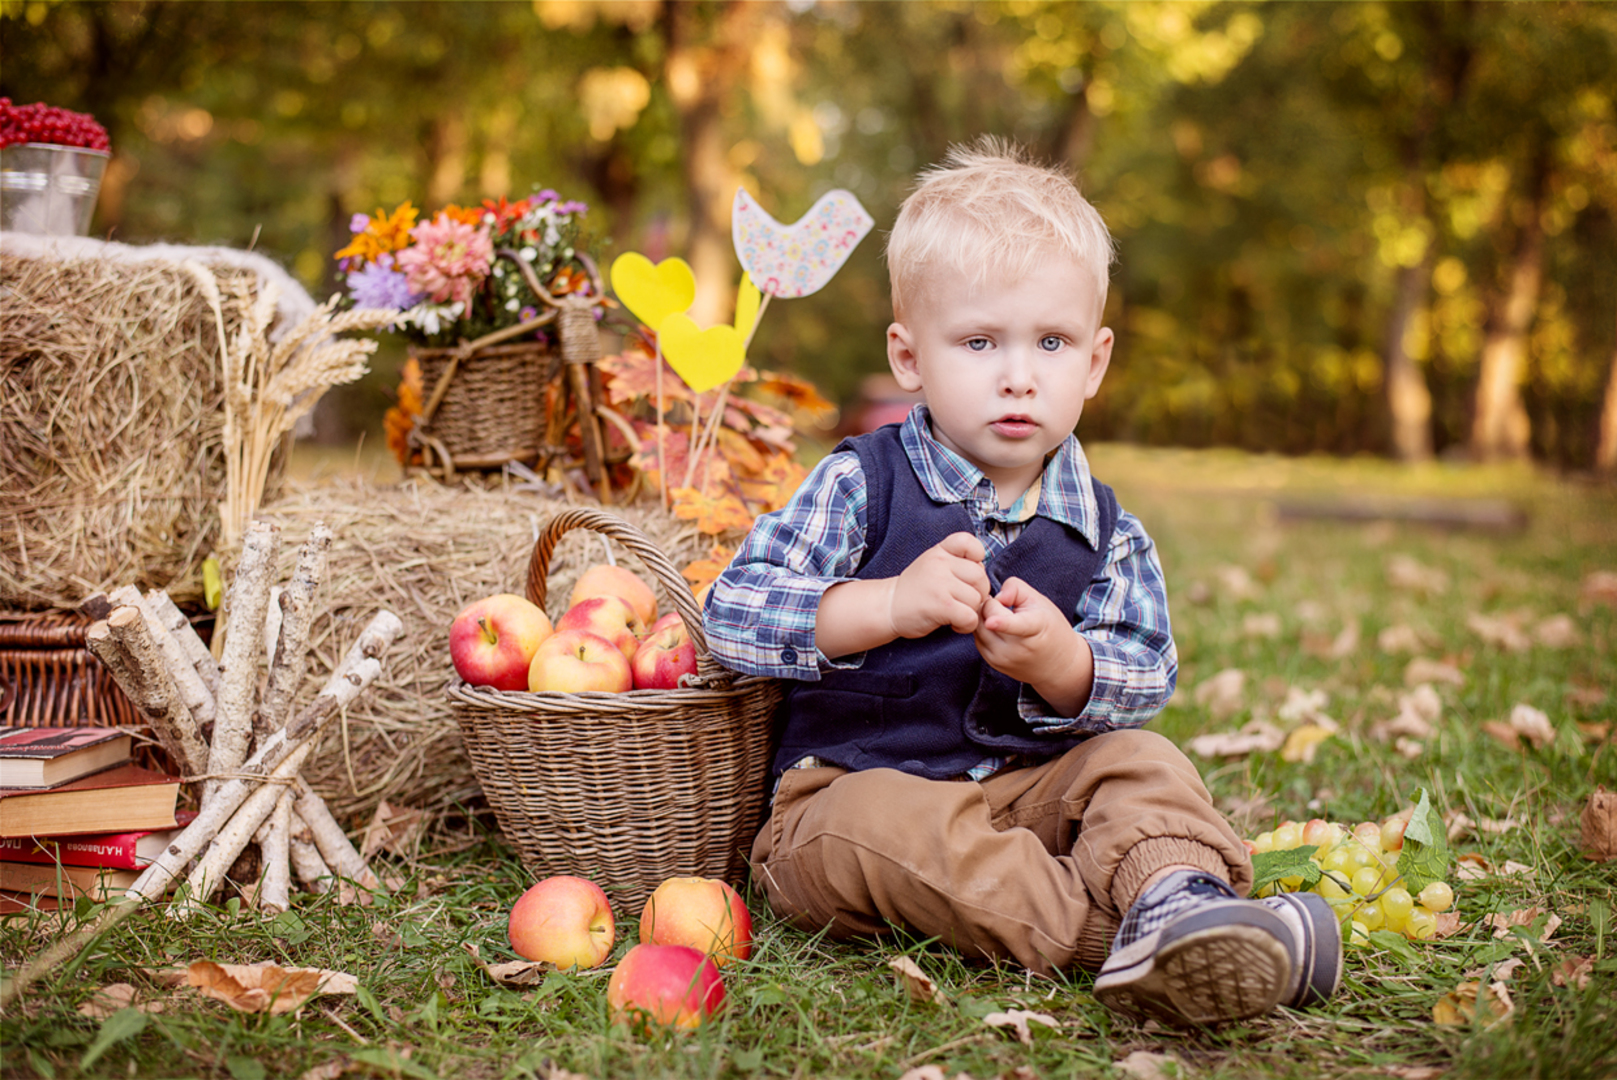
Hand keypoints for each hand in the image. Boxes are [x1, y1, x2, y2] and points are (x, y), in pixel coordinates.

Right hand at [889, 532, 990, 637]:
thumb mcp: (932, 564)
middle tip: (963, 601)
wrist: (888, 607)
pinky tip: (955, 624)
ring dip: (971, 611)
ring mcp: (940, 584)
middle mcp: (940, 563)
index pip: (969, 542)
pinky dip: (967, 625)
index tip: (966, 573)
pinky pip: (970, 617)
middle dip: (978, 592)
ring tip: (956, 614)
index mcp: (940, 551)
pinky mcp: (941, 606)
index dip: (977, 557)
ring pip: (976, 599)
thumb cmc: (915, 589)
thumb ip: (956, 562)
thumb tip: (983, 572)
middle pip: (980, 576)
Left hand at [975, 576, 1093, 714]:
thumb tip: (996, 597)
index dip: (1002, 622)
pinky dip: (984, 629)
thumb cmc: (1050, 628)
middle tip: (1007, 607)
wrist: (1059, 665)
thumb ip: (1016, 589)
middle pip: (987, 616)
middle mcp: (1016, 648)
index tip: (992, 622)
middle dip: (992, 605)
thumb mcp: (1040, 602)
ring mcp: (1003, 659)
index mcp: (1034, 628)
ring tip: (1003, 617)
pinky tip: (999, 629)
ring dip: (985, 617)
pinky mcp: (993, 664)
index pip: (1016, 625)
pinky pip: (977, 638)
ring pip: (978, 627)